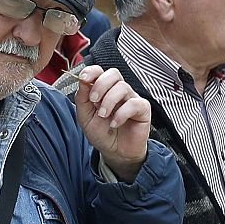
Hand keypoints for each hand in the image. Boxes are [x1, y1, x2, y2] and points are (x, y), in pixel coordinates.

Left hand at [71, 65, 151, 182]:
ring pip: (123, 87)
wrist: (114, 152)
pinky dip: (122, 113)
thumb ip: (82, 98)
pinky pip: (134, 104)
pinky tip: (114, 124)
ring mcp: (131, 98)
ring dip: (109, 101)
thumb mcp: (85, 116)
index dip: (92, 71)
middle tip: (94, 101)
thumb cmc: (101, 132)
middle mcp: (118, 91)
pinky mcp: (142, 110)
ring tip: (103, 116)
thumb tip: (82, 80)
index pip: (100, 71)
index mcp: (103, 89)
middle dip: (101, 84)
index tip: (83, 78)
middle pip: (113, 74)